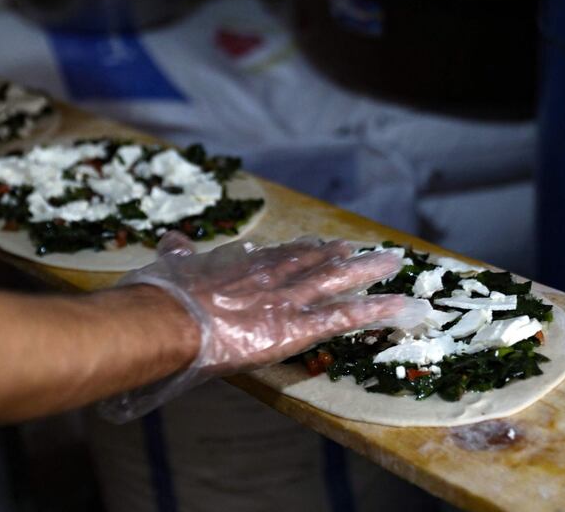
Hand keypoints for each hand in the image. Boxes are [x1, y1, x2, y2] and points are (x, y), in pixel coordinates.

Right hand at [98, 232, 430, 421]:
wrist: (169, 320)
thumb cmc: (165, 296)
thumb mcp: (170, 267)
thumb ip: (177, 254)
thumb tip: (172, 239)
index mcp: (243, 264)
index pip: (279, 254)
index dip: (301, 250)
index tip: (316, 244)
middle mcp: (271, 275)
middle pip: (312, 262)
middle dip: (337, 256)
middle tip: (358, 250)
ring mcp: (287, 299)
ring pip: (335, 281)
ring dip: (365, 272)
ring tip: (390, 263)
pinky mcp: (296, 327)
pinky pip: (343, 317)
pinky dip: (374, 311)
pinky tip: (399, 306)